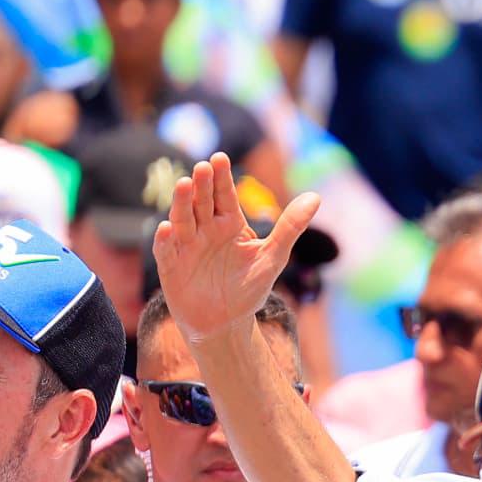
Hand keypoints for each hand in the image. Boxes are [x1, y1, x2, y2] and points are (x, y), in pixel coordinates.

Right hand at [150, 155, 318, 346]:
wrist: (226, 323)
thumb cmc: (249, 288)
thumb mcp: (273, 257)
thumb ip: (290, 227)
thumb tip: (316, 197)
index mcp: (229, 223)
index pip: (224, 195)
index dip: (221, 178)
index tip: (220, 158)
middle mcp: (205, 229)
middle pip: (202, 202)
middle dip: (202, 184)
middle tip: (203, 167)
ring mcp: (186, 246)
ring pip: (182, 219)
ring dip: (182, 203)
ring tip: (184, 185)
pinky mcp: (171, 266)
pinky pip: (166, 250)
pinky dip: (166, 239)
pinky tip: (167, 228)